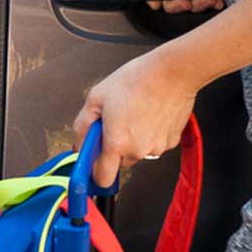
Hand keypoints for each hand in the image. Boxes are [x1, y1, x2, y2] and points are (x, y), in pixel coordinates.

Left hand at [71, 51, 201, 187]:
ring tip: (133, 113)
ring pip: (137, 152)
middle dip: (113, 147)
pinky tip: (148, 114)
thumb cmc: (136, 80)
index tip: (92, 161)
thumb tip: (78, 146)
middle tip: (114, 121)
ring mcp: (157, 148)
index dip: (94, 172)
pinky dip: (149, 134)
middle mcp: (138, 150)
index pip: (103, 178)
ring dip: (132, 140)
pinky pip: (153, 144)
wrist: (172, 72)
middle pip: (119, 161)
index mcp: (117, 143)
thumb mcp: (95, 98)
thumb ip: (82, 127)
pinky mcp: (171, 142)